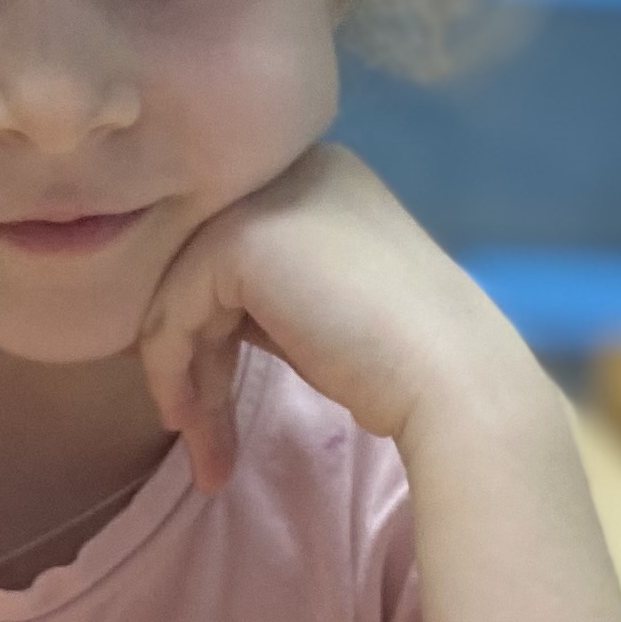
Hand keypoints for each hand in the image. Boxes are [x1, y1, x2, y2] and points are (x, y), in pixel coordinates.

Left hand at [135, 144, 532, 488]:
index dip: (214, 329)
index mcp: (321, 177)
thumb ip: (269, 295)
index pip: (236, 250)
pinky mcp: (238, 237)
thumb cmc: (401, 361)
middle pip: (203, 268)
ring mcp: (263, 197)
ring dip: (182, 378)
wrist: (449, 377)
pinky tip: (190, 420)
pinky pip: (174, 308)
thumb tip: (198, 323)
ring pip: (181, 291)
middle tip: (199, 435)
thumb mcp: (324, 308)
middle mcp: (290, 169)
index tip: (209, 402)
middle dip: (194, 360)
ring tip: (202, 452)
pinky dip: (171, 369)